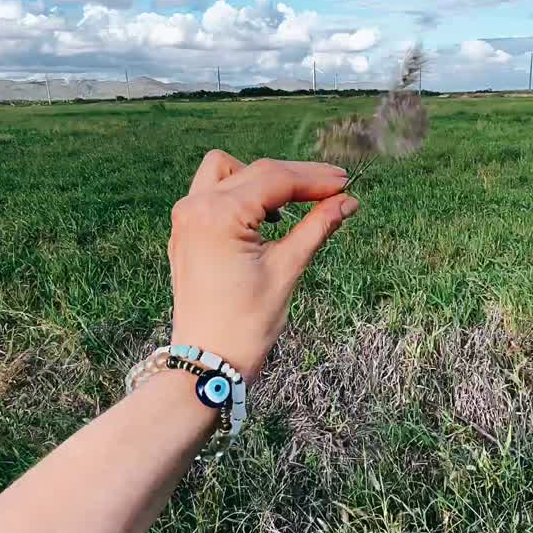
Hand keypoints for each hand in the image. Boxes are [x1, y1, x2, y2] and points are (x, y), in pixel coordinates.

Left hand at [168, 151, 358, 382]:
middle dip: (296, 178)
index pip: (275, 179)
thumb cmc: (245, 324)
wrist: (207, 362)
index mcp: (218, 215)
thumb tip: (347, 201)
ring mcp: (185, 219)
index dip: (315, 179)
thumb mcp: (286, 269)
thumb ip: (317, 227)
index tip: (345, 183)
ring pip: (226, 171)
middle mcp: (195, 207)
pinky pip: (212, 194)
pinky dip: (240, 195)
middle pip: (255, 171)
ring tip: (295, 203)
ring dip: (261, 179)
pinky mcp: (184, 232)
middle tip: (335, 189)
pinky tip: (267, 217)